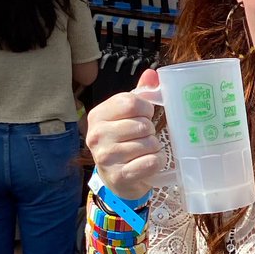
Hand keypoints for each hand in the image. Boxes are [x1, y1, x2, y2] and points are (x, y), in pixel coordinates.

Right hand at [85, 69, 164, 199]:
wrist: (116, 178)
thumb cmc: (124, 141)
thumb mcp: (128, 115)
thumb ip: (140, 94)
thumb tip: (152, 74)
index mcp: (98, 115)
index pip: (132, 102)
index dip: (147, 109)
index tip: (145, 116)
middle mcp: (96, 135)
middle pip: (142, 125)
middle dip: (150, 130)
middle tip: (143, 138)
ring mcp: (106, 157)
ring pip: (150, 143)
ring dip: (155, 147)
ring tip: (145, 151)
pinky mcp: (119, 176)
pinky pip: (152, 162)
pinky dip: (158, 161)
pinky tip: (149, 163)